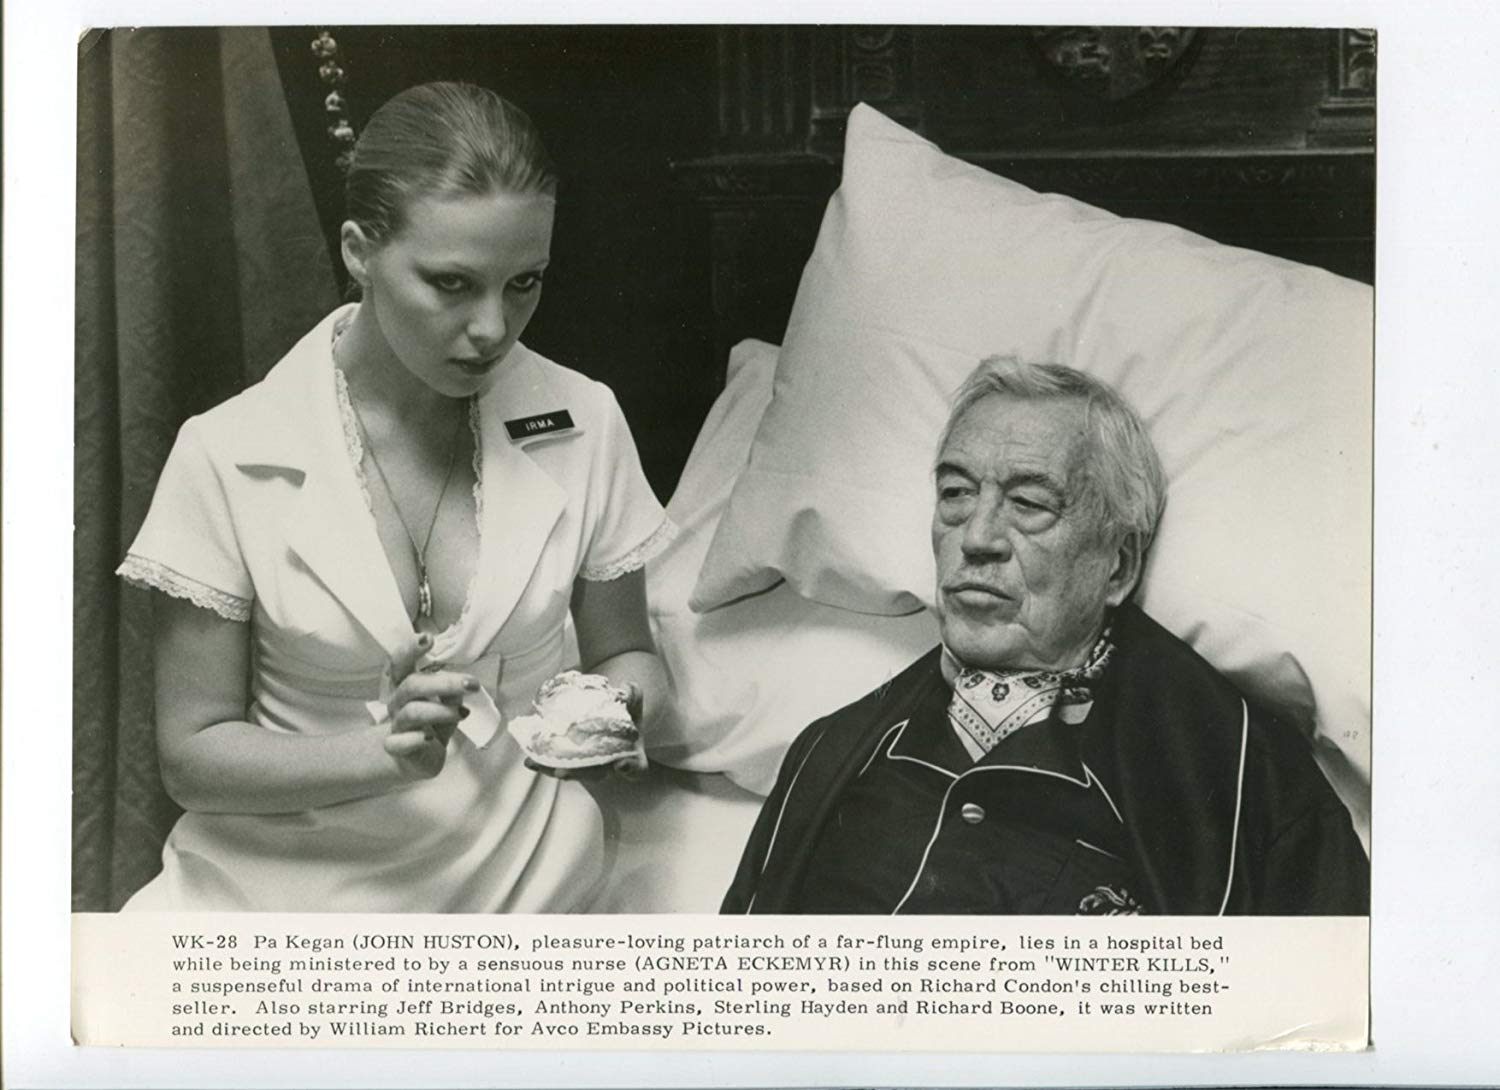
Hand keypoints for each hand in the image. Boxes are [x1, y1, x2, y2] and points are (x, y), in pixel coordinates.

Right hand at [382, 632, 476, 781]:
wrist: (412, 759)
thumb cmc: (430, 725)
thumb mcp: (446, 705)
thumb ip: (452, 693)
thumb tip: (462, 686)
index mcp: (407, 686)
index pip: (401, 663)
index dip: (409, 650)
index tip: (427, 638)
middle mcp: (398, 703)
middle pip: (412, 685)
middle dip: (443, 683)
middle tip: (471, 683)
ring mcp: (396, 726)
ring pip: (411, 712)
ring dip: (440, 711)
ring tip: (462, 713)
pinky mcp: (397, 748)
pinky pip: (398, 743)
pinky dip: (414, 740)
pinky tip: (429, 739)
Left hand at [524, 683, 646, 781]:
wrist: (610, 710)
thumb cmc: (624, 707)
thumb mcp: (632, 697)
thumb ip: (631, 694)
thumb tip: (625, 690)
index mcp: (632, 754)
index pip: (636, 767)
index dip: (630, 767)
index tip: (621, 764)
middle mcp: (611, 764)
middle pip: (596, 774)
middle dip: (579, 774)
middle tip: (563, 772)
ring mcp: (590, 766)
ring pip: (573, 772)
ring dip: (552, 770)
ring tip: (535, 765)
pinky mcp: (572, 761)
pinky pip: (557, 766)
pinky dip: (543, 764)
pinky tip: (529, 761)